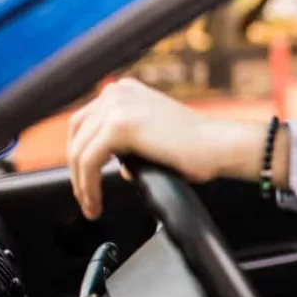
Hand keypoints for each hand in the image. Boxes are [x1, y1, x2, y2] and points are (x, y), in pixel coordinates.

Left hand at [66, 78, 259, 219]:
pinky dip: (88, 186)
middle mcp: (117, 92)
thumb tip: (117, 166)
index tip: (85, 182)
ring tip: (92, 206)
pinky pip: (88, 162)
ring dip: (81, 184)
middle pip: (76, 135)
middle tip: (86, 198)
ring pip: (78, 151)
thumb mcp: (153, 137)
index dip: (80, 154)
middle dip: (77, 171)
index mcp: (125, 90)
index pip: (85, 122)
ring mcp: (116, 106)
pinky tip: (96, 201)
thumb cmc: (198, 147)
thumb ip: (130, 145)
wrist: (220, 146)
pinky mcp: (118, 125)